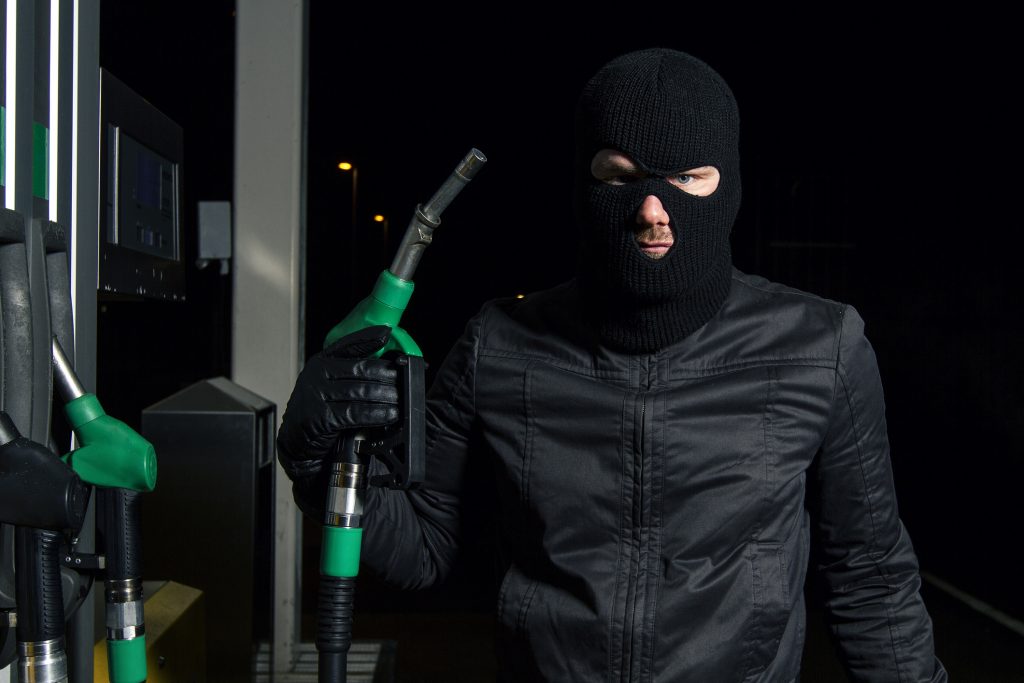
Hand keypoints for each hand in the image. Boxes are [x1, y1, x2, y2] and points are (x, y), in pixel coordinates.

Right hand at [277, 325, 398, 511]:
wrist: (296, 439)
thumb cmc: (318, 409)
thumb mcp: (330, 383)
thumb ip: (351, 372)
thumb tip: (385, 364)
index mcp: (321, 361)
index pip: (349, 345)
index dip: (369, 338)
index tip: (387, 335)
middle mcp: (318, 374)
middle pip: (361, 369)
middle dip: (387, 375)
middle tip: (404, 379)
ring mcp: (318, 395)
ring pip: (362, 391)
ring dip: (386, 396)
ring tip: (401, 399)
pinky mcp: (322, 417)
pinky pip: (356, 413)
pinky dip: (377, 414)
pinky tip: (389, 414)